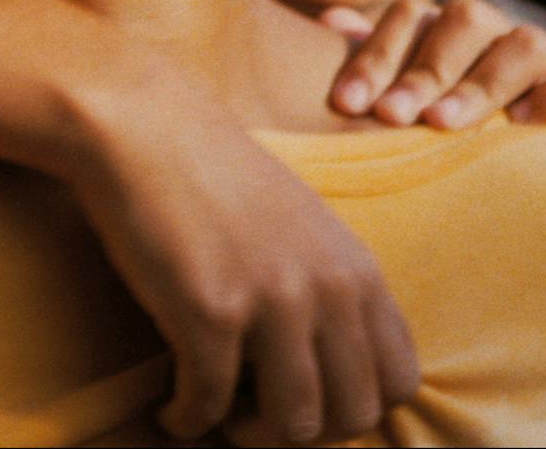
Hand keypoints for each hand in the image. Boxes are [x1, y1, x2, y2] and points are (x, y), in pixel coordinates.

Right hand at [62, 62, 418, 444]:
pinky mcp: (209, 311)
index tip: (307, 401)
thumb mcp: (305, 227)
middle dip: (305, 434)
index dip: (356, 410)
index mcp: (358, 268)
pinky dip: (187, 420)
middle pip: (354, 415)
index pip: (400, 381)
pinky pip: (210, 406)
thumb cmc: (216, 177)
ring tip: (218, 415)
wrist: (146, 128)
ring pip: (294, 425)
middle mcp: (328, 287)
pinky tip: (171, 405)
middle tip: (258, 416)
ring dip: (250, 436)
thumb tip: (336, 371)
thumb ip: (332, 289)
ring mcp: (273, 300)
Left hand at [321, 0, 545, 149]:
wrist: (537, 209)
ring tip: (444, 125)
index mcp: (450, 39)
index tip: (346, 105)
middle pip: (466, 18)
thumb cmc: (451, 161)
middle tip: (392, 117)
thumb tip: (330, 20)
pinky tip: (519, 126)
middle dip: (425, 68)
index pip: (412, 16)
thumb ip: (376, 70)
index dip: (377, 54)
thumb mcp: (408, 120)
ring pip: (528, 43)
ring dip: (483, 81)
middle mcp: (502, 44)